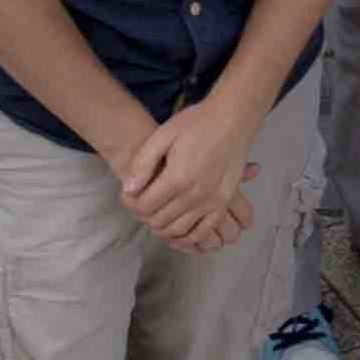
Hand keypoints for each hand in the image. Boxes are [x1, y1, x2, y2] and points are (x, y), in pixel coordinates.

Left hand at [121, 92, 260, 249]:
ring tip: (154, 216)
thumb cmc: (195, 124)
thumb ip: (143, 164)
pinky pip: (203, 232)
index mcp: (177, 178)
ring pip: (178, 230)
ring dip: (161, 228)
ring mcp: (211, 202)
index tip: (127, 195)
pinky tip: (176, 235)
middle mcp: (195, 195)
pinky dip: (187, 239)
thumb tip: (128, 190)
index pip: (144, 206)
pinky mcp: (223, 204)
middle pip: (159, 221)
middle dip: (143, 216)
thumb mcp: (162, 135)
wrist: (232, 120)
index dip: (130, 203)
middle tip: (139, 204)